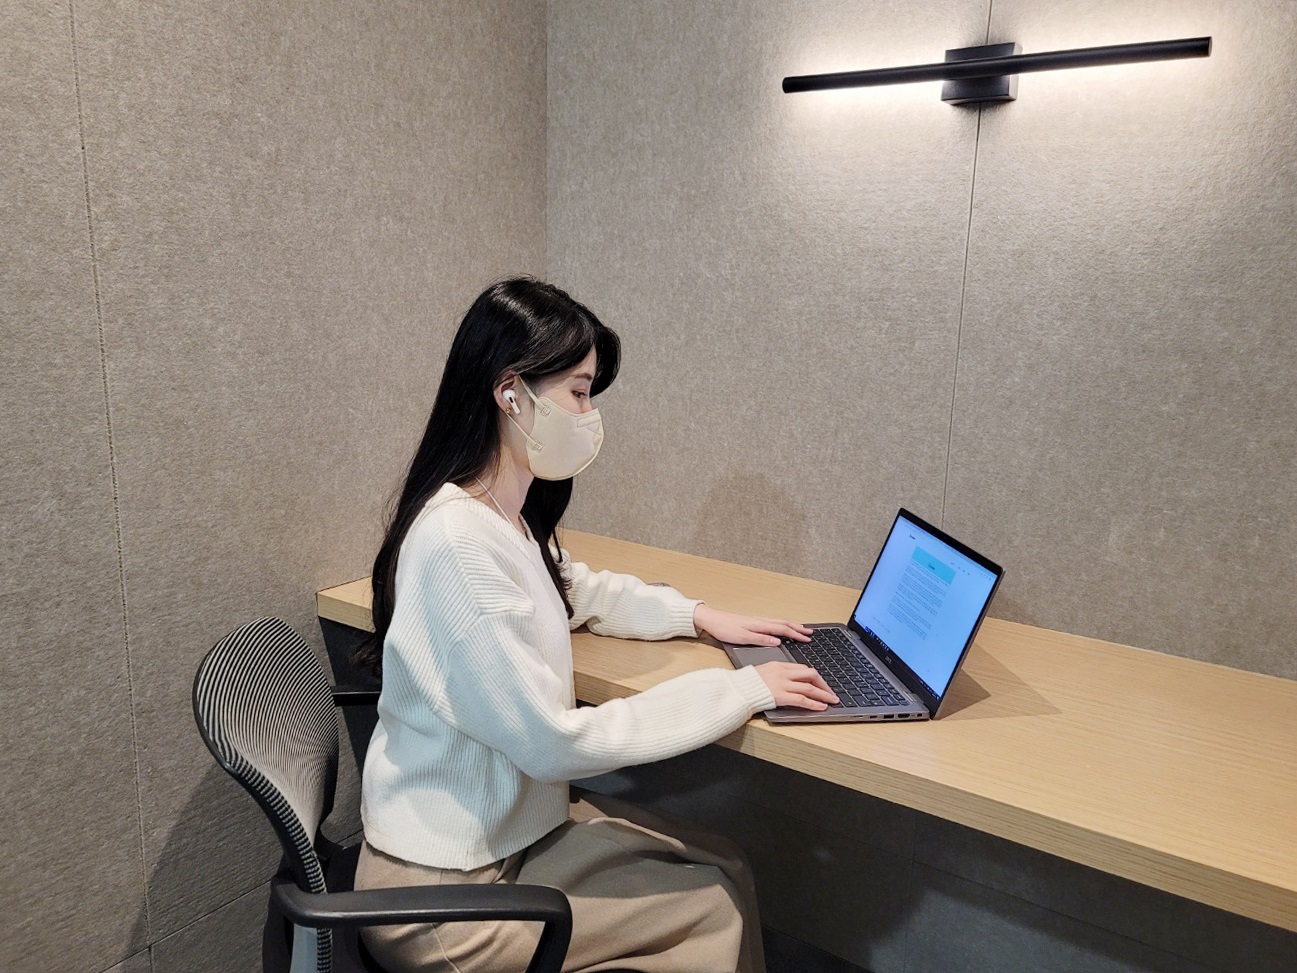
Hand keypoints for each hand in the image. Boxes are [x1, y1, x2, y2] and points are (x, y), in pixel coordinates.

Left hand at [692, 604, 812, 647]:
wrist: (711, 619)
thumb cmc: (724, 628)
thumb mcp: (742, 637)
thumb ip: (761, 639)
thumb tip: (777, 642)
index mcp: (760, 625)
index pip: (783, 629)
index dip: (796, 634)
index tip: (807, 639)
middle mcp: (760, 621)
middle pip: (784, 623)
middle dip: (798, 628)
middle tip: (810, 633)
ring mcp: (757, 620)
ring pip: (779, 622)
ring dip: (791, 626)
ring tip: (801, 629)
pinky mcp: (753, 622)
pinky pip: (773, 622)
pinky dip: (782, 625)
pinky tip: (781, 628)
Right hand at [754, 662, 838, 709]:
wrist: (737, 688)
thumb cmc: (747, 682)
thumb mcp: (763, 671)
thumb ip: (777, 673)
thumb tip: (789, 679)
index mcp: (779, 665)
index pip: (802, 668)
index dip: (815, 677)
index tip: (821, 683)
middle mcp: (783, 672)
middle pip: (810, 674)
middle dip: (823, 684)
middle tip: (830, 692)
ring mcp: (783, 684)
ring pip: (809, 687)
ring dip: (823, 694)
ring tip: (832, 700)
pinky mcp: (781, 696)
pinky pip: (802, 699)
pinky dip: (814, 703)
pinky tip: (821, 707)